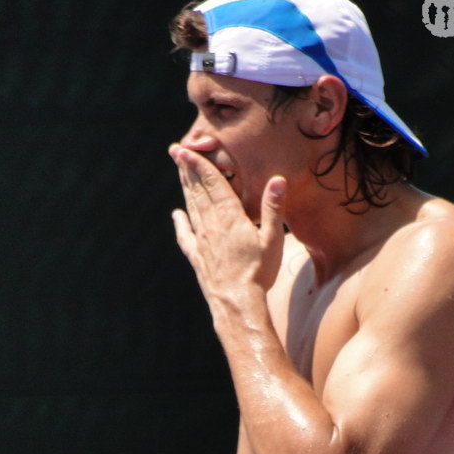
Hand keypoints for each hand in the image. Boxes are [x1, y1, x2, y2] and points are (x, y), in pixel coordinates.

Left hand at [168, 144, 286, 301]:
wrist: (236, 304)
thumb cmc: (258, 273)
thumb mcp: (272, 239)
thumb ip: (272, 208)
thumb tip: (277, 179)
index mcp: (229, 217)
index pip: (211, 184)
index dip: (198, 165)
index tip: (186, 149)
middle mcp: (210, 225)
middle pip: (197, 191)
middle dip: (186, 170)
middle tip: (176, 151)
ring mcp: (201, 242)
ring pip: (191, 208)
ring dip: (185, 189)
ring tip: (179, 172)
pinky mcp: (198, 258)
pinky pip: (185, 236)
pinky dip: (180, 223)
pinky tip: (176, 215)